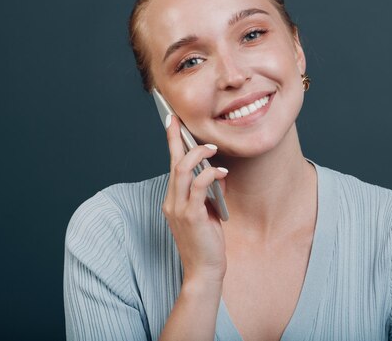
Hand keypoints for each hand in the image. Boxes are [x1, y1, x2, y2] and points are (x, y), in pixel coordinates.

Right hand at [162, 115, 227, 286]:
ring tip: (211, 147)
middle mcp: (171, 202)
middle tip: (179, 120)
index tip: (172, 123)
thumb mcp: (207, 212)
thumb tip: (216, 172)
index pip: (171, 166)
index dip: (171, 143)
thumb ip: (206, 192)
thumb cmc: (206, 242)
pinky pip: (198, 187)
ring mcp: (178, 209)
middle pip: (173, 163)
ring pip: (182, 171)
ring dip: (197, 155)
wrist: (204, 271)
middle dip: (177, 139)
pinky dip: (209, 175)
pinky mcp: (191, 216)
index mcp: (173, 200)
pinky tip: (220, 171)